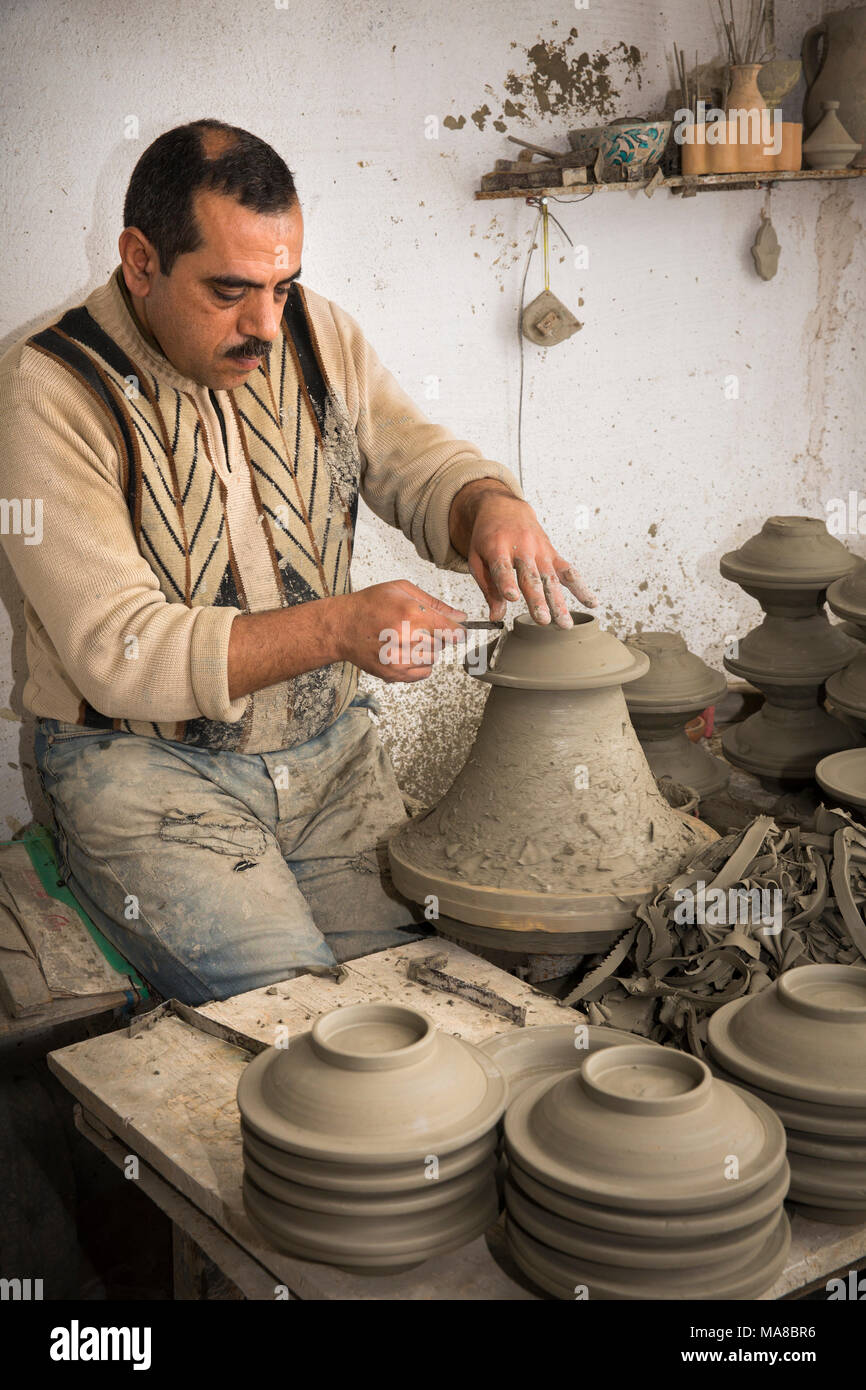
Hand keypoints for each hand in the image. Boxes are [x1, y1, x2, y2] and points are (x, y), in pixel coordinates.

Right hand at [333, 580, 466, 681]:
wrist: (342, 627)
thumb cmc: (370, 605)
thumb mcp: (402, 590)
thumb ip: (435, 604)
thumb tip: (460, 617)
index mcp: (411, 614)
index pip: (451, 631)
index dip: (458, 631)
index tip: (458, 630)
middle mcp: (406, 638)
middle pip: (442, 644)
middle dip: (435, 635)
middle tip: (416, 627)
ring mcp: (399, 659)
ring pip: (433, 658)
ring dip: (426, 650)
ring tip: (406, 638)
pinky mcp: (393, 673)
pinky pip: (423, 673)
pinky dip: (419, 664)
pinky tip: (403, 651)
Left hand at [453, 482, 596, 628]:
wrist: (504, 508)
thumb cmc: (488, 537)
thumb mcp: (478, 559)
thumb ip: (488, 588)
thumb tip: (497, 616)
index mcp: (497, 547)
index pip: (502, 567)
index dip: (507, 582)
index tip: (512, 598)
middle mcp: (522, 548)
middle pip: (531, 577)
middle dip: (538, 599)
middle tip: (542, 620)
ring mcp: (540, 551)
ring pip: (551, 578)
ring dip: (559, 602)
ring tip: (565, 624)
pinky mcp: (552, 554)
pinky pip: (568, 571)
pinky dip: (581, 587)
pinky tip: (591, 602)